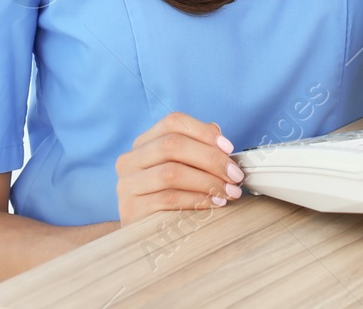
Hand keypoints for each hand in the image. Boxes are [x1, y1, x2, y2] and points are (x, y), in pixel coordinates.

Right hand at [115, 111, 243, 224]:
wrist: (143, 239)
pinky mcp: (131, 209)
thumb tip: (215, 130)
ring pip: (171, 172)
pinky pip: (169, 199)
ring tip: (229, 191)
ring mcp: (127, 185)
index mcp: (143, 144)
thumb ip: (194, 147)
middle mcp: (129, 160)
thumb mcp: (178, 170)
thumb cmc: (166, 199)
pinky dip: (197, 199)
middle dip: (211, 158)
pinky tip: (214, 203)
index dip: (203, 132)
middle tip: (235, 174)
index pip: (172, 122)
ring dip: (208, 181)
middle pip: (172, 145)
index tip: (229, 148)